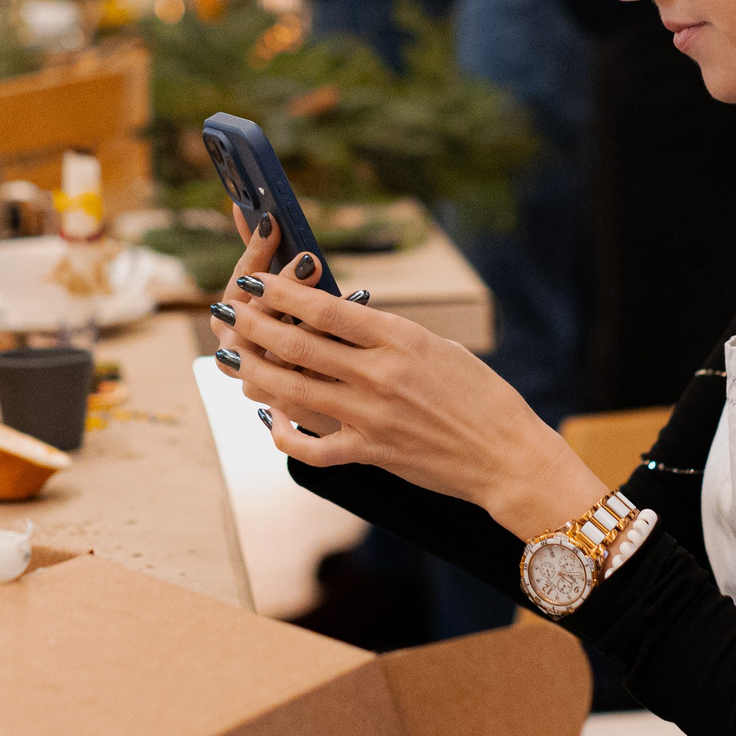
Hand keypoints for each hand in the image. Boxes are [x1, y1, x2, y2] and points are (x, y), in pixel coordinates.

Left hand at [211, 223, 606, 537]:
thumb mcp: (439, 349)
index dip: (282, 292)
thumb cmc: (482, 397)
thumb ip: (390, 337)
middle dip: (254, 324)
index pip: (325, 308)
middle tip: (228, 311)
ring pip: (292, 389)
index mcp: (400, 339)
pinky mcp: (370, 453)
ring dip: (253, 370)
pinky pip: (311, 446)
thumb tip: (346, 322)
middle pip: (298, 344)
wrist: (507, 456)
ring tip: (229, 356)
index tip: (257, 280)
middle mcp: (379, 374)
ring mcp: (371, 416)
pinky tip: (269, 417)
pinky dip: (283, 432)